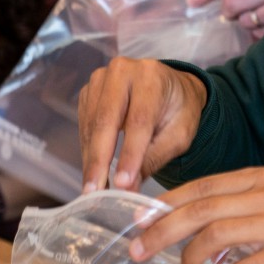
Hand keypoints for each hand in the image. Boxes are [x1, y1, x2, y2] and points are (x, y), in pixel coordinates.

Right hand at [78, 56, 207, 192]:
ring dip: (90, 158)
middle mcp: (123, 71)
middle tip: (94, 192)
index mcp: (152, 77)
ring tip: (93, 189)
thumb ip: (153, 158)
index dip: (129, 154)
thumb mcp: (178, 135)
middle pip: (106, 119)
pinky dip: (87, 150)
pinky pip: (84, 124)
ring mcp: (102, 79)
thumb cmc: (178, 111)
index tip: (122, 184)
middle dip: (99, 159)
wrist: (171, 88)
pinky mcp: (89, 91)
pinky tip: (92, 169)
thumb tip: (128, 189)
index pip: (138, 120)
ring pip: (91, 124)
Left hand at [132, 167, 263, 263]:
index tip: (142, 219)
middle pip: (201, 208)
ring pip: (218, 234)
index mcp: (260, 177)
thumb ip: (243, 203)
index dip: (167, 203)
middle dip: (163, 230)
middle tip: (140, 248)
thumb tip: (199, 223)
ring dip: (192, 256)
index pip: (202, 186)